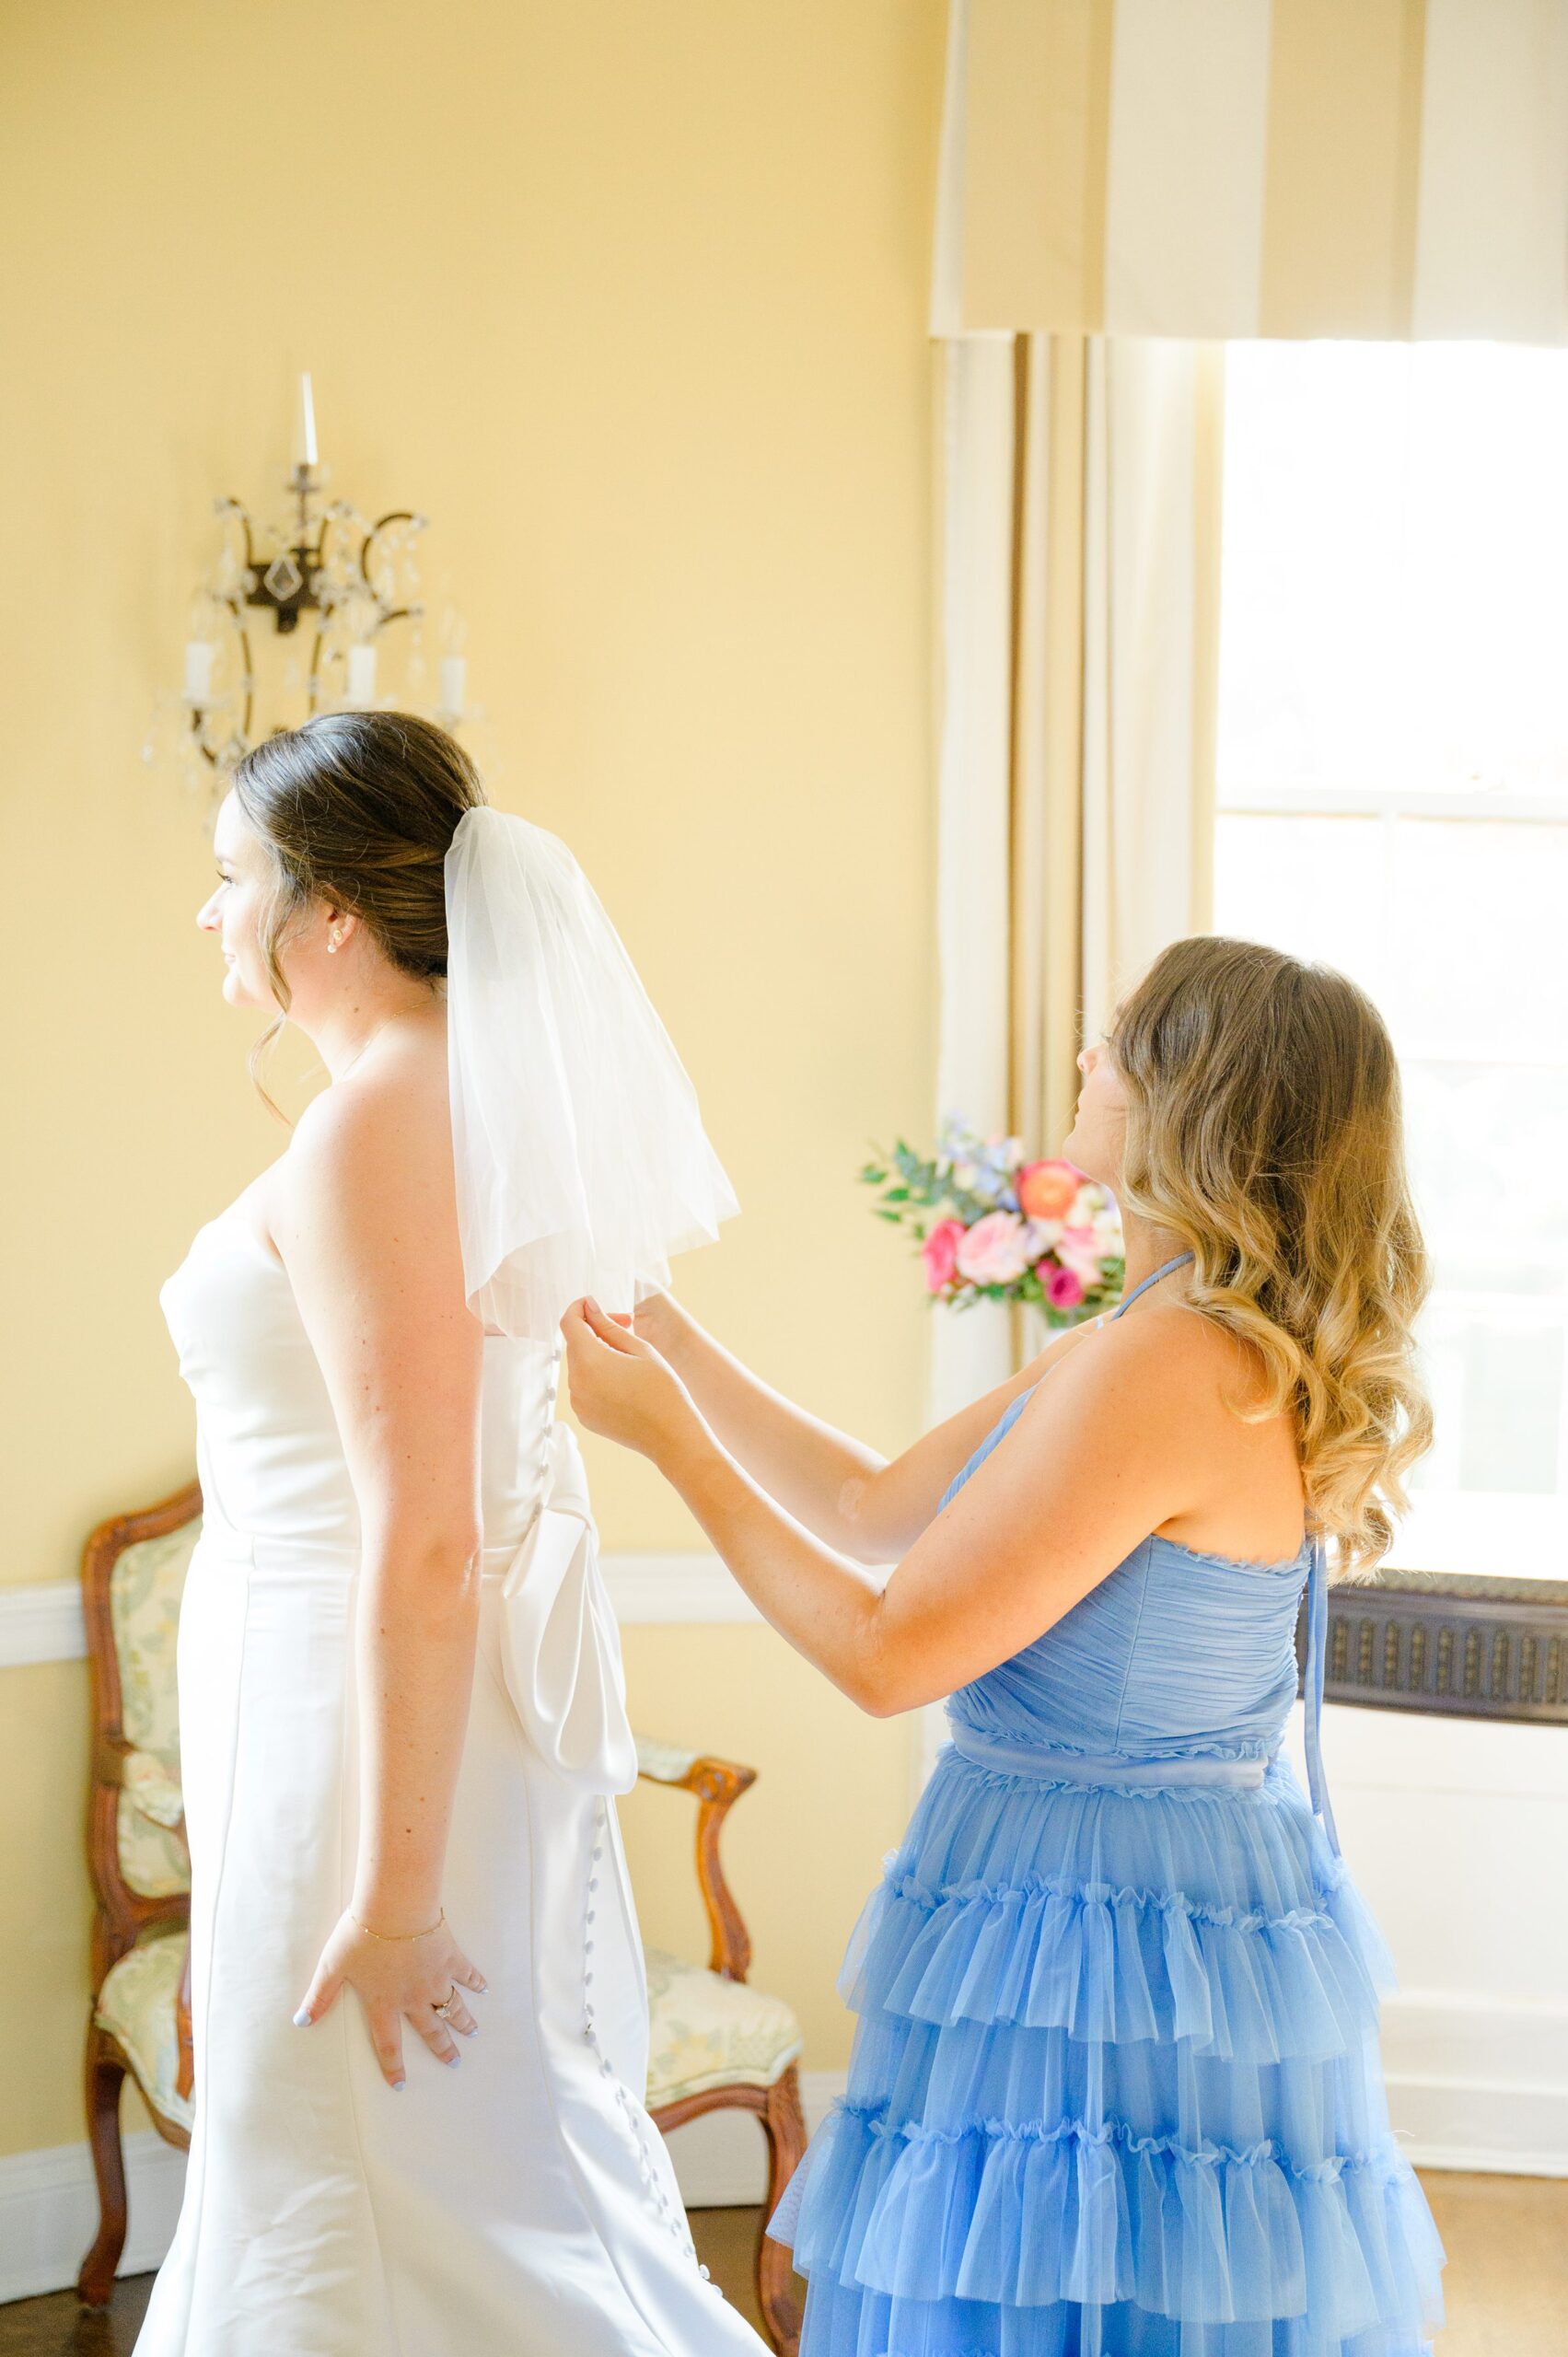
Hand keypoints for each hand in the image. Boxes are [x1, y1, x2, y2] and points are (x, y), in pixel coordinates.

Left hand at [293, 1908, 486, 2090]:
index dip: (393, 2066)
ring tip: (472, 2033)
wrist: (396, 1906)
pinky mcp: (450, 1956)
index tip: (401, 2084)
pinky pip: (467, 1973)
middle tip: (454, 2062)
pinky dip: (476, 1981)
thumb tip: (300, 2022)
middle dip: (443, 2048)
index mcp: (384, 2003)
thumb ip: (319, 1997)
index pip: (388, 2043)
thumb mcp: (332, 1966)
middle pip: (431, 2030)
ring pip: (453, 2006)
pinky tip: (483, 1989)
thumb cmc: (361, 1935)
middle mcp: (413, 1997)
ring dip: (463, 2021)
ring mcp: (436, 1978)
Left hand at [561, 1294, 702, 1461]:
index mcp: (589, 1360)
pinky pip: (583, 1386)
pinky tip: (624, 1381)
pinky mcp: (584, 1416)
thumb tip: (588, 1307)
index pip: (569, 1322)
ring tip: (629, 1358)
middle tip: (627, 1327)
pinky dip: (597, 1376)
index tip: (598, 1306)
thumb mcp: (639, 1349)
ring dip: (596, 1353)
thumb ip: (608, 1325)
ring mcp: (578, 1402)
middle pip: (575, 1343)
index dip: (580, 1308)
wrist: (671, 1435)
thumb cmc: (662, 1389)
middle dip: (595, 1330)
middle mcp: (576, 1382)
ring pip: (579, 1365)